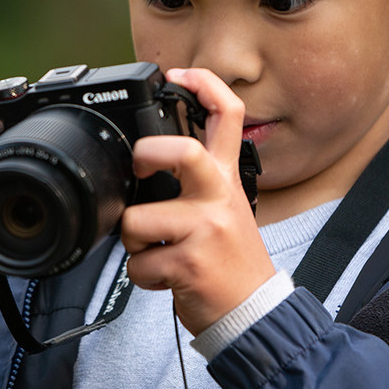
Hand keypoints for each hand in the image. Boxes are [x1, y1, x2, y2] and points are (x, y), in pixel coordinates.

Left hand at [120, 67, 276, 334]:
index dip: (204, 84)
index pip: (228, 117)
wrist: (254, 315)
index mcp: (226, 179)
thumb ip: (197, 182)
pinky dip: (143, 276)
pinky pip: (138, 264)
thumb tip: (148, 162)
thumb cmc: (230, 263)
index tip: (178, 73)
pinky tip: (166, 278)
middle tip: (140, 170)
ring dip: (134, 243)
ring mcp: (206, 231)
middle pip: (183, 152)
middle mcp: (219, 198)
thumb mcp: (225, 210)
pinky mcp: (190, 264)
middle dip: (147, 155)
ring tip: (156, 251)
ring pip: (137, 221)